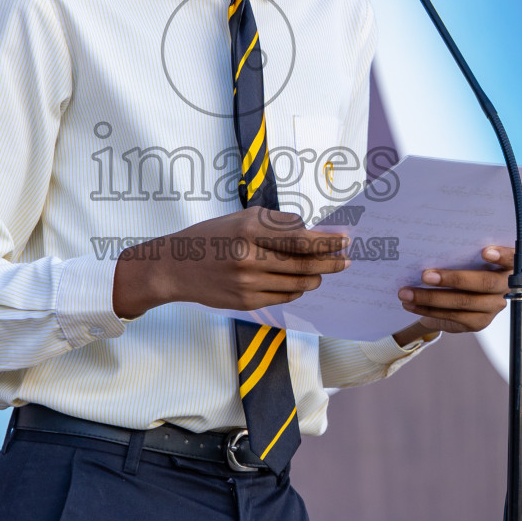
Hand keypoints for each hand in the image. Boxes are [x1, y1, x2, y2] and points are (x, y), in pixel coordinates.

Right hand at [112, 207, 349, 318]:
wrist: (175, 266)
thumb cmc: (212, 236)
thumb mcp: (242, 217)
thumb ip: (277, 224)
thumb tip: (312, 232)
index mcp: (250, 230)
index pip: (301, 238)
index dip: (327, 241)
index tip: (345, 240)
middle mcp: (249, 258)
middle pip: (304, 264)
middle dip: (331, 262)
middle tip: (346, 260)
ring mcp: (248, 284)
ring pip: (298, 284)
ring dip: (316, 277)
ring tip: (324, 271)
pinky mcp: (246, 302)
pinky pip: (284, 297)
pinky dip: (297, 289)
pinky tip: (301, 282)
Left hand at [394, 245, 521, 336]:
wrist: (459, 292)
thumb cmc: (462, 262)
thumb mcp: (465, 253)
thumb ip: (461, 249)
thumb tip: (432, 242)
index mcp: (508, 263)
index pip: (515, 257)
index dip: (503, 255)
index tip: (484, 251)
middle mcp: (505, 286)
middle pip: (485, 283)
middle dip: (453, 278)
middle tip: (425, 275)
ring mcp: (493, 306)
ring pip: (464, 303)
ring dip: (430, 298)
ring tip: (406, 292)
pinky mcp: (479, 323)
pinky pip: (453, 318)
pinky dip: (428, 311)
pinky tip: (411, 304)